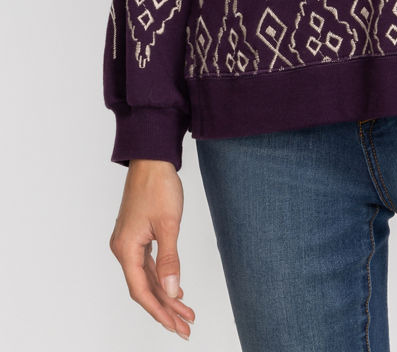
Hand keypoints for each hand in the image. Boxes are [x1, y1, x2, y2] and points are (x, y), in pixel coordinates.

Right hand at [110, 159, 195, 338]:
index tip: (176, 326)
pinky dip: (161, 278)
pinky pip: (147, 265)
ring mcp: (129, 242)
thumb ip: (169, 260)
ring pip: (146, 278)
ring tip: (186, 313)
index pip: (141, 290)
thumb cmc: (158, 185)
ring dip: (165, 295)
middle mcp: (123, 248)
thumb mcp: (168, 224)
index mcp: (126, 248)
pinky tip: (174, 289)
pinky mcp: (136, 235)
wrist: (151, 157)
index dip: (159, 312)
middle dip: (165, 309)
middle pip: (144, 288)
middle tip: (186, 327)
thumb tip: (171, 291)